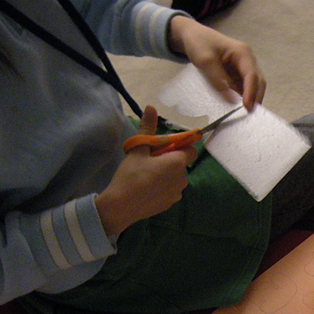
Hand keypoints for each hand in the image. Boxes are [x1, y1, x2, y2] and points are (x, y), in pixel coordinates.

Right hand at [95, 106, 196, 235]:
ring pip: (175, 177)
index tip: (164, 147)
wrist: (121, 206)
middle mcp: (182, 178)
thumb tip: (151, 107)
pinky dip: (162, 186)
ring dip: (166, 174)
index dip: (180, 146)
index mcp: (177, 163)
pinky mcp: (170, 204)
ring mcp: (177, 193)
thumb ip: (147, 128)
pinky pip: (170, 190)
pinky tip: (147, 187)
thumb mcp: (138, 149)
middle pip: (181, 164)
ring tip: (146, 174)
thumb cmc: (131, 175)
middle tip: (150, 160)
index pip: (191, 150)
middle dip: (170, 160)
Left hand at [169, 16, 265, 110]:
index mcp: (243, 53)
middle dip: (255, 98)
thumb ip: (218, 80)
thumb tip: (231, 100)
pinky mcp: (237, 74)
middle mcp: (247, 60)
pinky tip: (238, 108)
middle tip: (249, 115)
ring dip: (251, 99)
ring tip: (245, 114)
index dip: (251, 92)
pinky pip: (243, 88)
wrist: (191, 36)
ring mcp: (243, 68)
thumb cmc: (199, 44)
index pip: (252, 75)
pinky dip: (243, 97)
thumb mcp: (206, 61)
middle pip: (258, 81)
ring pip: (253, 86)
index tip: (247, 107)